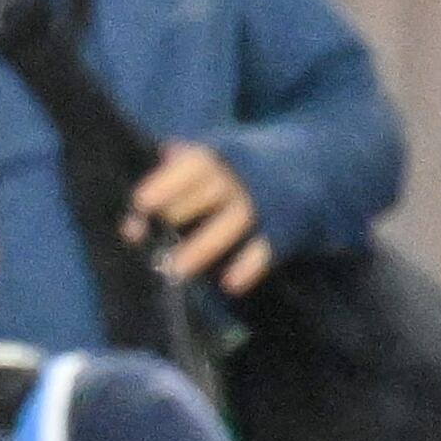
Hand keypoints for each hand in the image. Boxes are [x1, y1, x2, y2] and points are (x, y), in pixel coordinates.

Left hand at [127, 141, 271, 291]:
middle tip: (148, 236)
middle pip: (211, 192)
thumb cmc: (232, 169)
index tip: (140, 202)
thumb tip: (137, 208)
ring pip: (234, 221)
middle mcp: (241, 178)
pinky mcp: (283, 228)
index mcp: (219, 156)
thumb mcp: (205, 163)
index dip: (166, 183)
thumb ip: (170, 182)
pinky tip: (229, 285)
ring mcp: (263, 203)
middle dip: (180, 211)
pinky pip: (267, 247)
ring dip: (205, 246)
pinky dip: (249, 265)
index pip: (193, 165)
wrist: (303, 166)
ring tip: (176, 269)